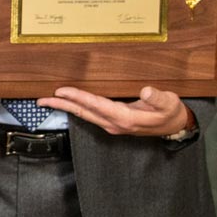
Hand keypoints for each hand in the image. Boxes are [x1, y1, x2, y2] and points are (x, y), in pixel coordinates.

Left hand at [37, 85, 194, 136]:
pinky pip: (90, 114)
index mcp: (125, 119)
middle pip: (83, 113)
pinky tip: (69, 102)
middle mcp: (114, 124)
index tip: (62, 90)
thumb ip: (158, 98)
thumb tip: (146, 91)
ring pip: (84, 114)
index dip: (79, 97)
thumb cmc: (171, 112)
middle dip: (62, 105)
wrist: (175, 126)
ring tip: (48, 100)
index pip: (96, 106)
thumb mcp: (170, 103)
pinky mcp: (112, 122)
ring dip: (66, 107)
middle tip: (41, 99)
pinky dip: (77, 107)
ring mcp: (112, 125)